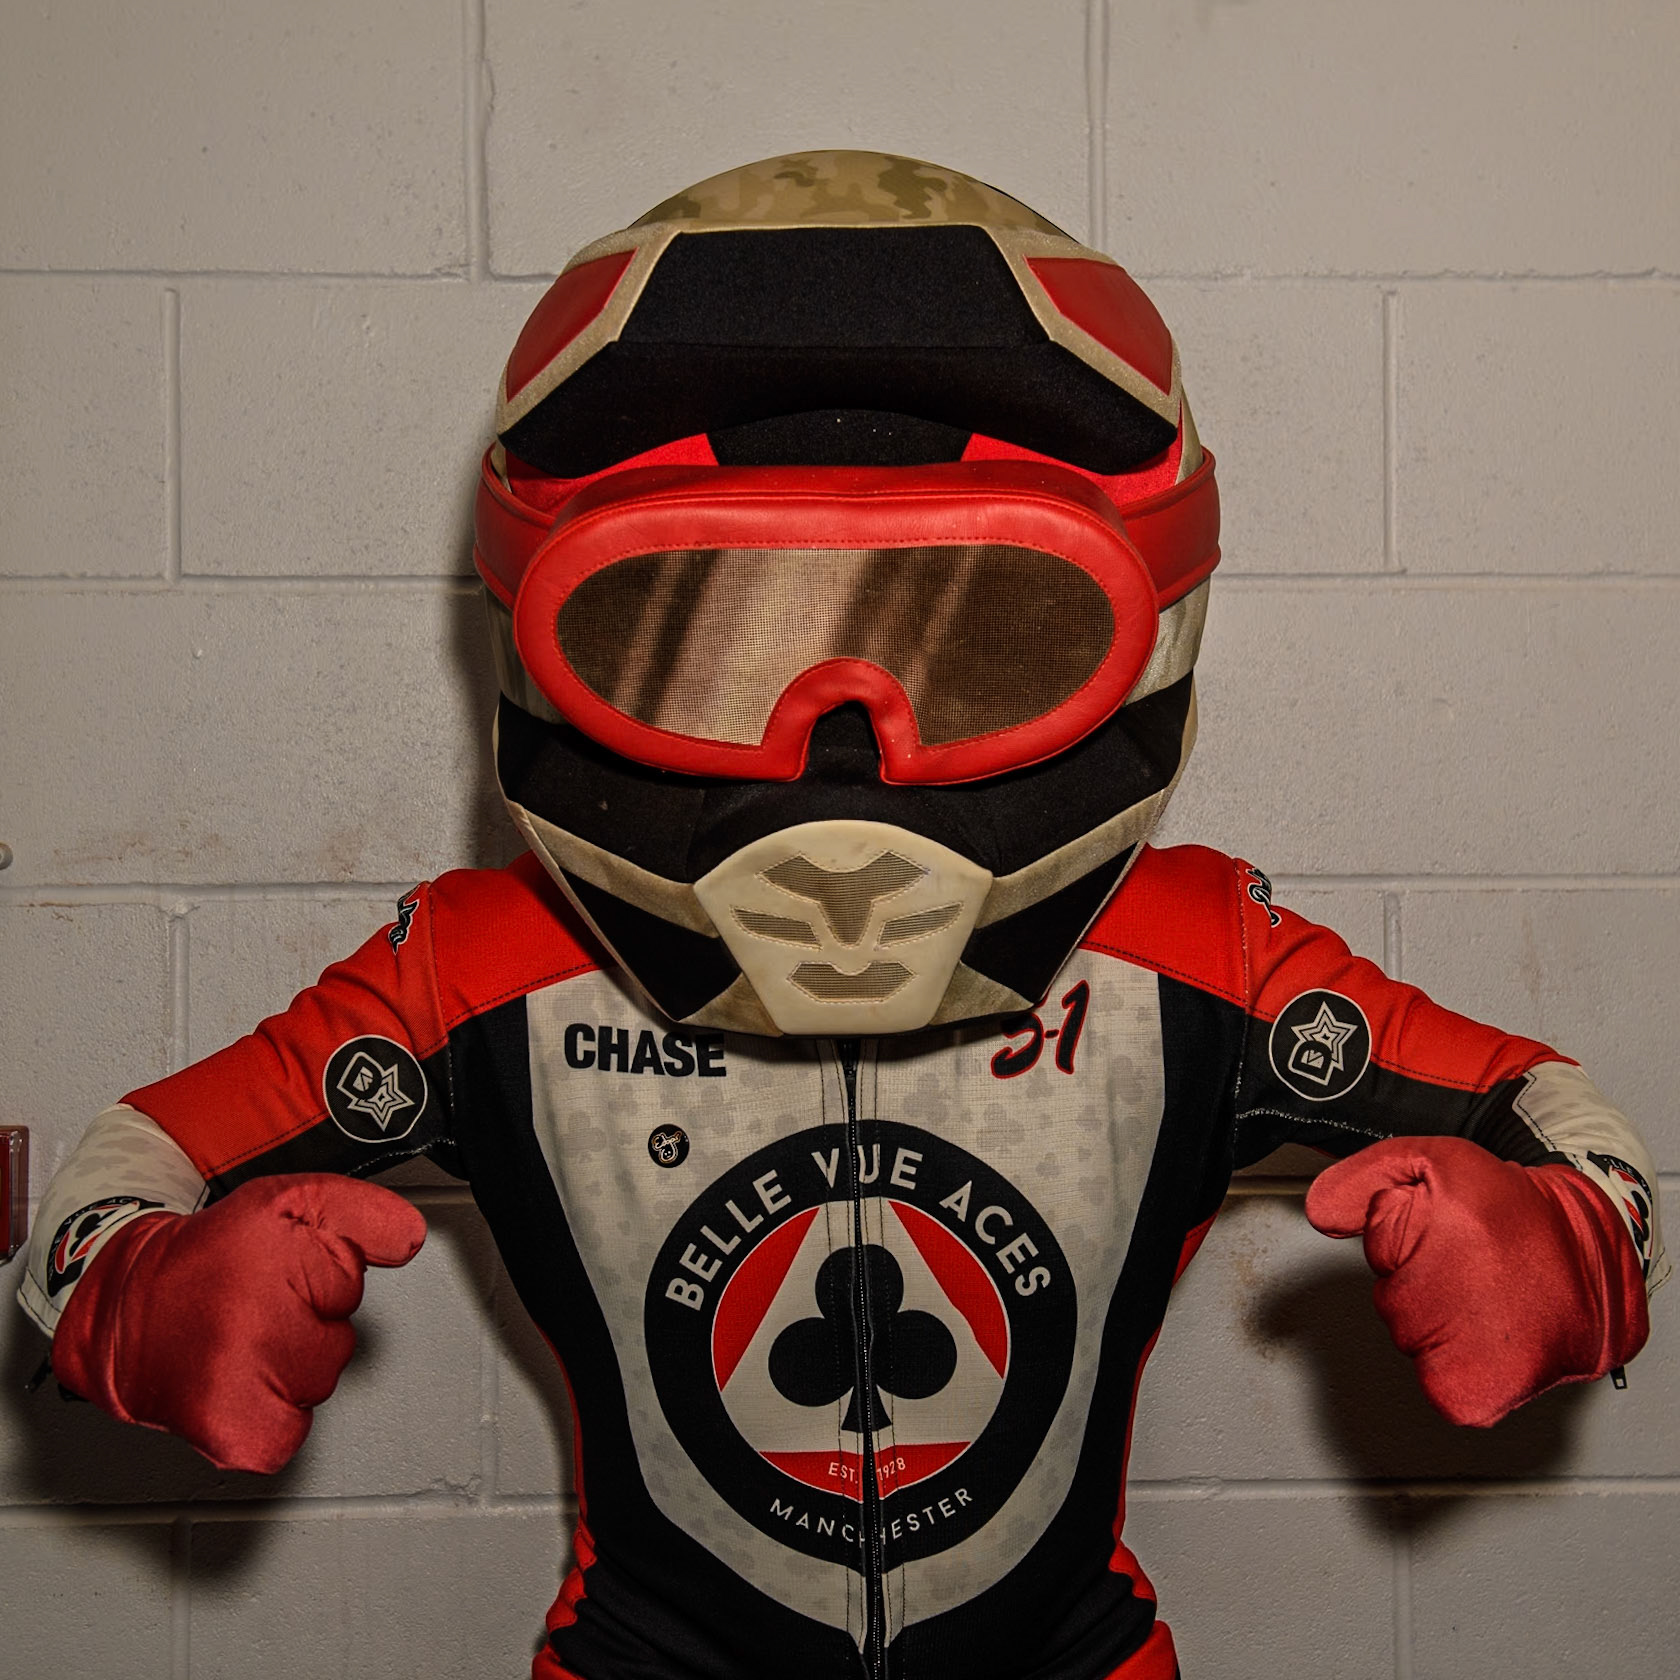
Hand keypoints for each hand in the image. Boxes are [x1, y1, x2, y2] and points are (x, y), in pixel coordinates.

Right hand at [51, 1173, 425, 1471]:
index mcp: (277, 1243)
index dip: (332, 1265)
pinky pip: (291, 1432)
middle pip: (345, 1328)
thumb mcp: (287, 1201)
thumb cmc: (205, 1259)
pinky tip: (241, 1384)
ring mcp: (249, 1378)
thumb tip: (410, 1240)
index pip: (371, 1259)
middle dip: (313, 1317)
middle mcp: (261, 1312)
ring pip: (321, 1378)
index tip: (292, 1263)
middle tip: (258, 1305)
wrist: (123, 1311)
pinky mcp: (237, 1433)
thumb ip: (363, 1213)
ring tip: (241, 1340)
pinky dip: (273, 1417)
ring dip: (291, 1365)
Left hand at [1305, 1136, 1646, 1426]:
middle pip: (1388, 1292)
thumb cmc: (1515, 1214)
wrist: (1592, 1267)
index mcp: (1454, 1223)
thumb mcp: (1440, 1161)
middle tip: (1472, 1269)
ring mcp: (1465, 1349)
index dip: (1408, 1232)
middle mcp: (1459, 1290)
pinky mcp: (1472, 1393)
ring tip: (1487, 1300)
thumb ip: (1368, 1177)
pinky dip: (1452, 1367)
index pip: (1379, 1238)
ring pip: (1409, 1336)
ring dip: (1437, 1321)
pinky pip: (1434, 1382)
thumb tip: (1318, 1214)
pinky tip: (1487, 1339)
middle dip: (1417, 1279)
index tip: (1452, 1230)